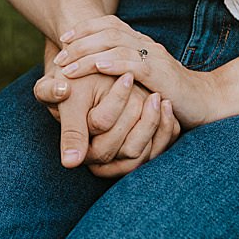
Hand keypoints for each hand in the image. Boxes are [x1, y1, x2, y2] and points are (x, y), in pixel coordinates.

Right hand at [34, 62, 179, 177]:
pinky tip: (168, 108)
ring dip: (156, 126)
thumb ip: (71, 131)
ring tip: (161, 99)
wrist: (84, 76)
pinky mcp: (137, 148)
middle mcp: (103, 158)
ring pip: (145, 153)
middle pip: (129, 150)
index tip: (127, 77)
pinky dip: (165, 130)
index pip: (105, 135)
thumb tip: (70, 162)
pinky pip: (157, 148)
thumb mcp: (70, 104)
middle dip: (142, 121)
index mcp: (84, 151)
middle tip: (153, 94)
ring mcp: (122, 154)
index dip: (116, 104)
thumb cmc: (73, 84)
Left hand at [51, 15, 218, 128]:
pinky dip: (112, 63)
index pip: (109, 24)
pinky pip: (133, 63)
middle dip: (79, 42)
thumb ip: (123, 70)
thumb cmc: (170, 93)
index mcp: (140, 42)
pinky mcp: (161, 74)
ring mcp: (154, 57)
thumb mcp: (142, 78)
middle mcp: (145, 44)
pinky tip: (96, 68)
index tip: (63, 40)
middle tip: (59, 56)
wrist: (206, 102)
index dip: (84, 28)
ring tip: (67, 67)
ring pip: (115, 45)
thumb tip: (91, 70)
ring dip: (87, 55)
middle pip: (107, 31)